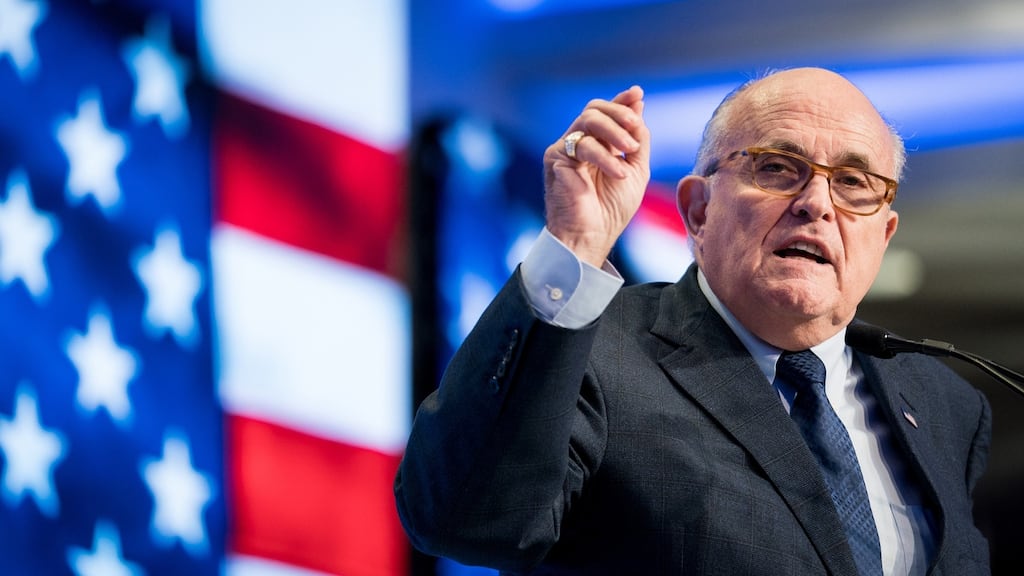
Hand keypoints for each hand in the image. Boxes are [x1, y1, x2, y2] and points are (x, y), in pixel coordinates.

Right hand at [542, 85, 650, 267]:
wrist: (591, 237)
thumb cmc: (611, 209)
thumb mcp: (636, 169)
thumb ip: (638, 139)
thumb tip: (638, 104)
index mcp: (597, 144)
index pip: (606, 113)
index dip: (621, 101)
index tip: (637, 94)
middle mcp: (578, 143)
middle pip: (594, 109)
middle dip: (618, 114)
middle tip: (635, 128)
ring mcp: (565, 149)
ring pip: (587, 120)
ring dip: (614, 131)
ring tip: (629, 151)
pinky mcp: (555, 159)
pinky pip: (582, 145)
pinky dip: (604, 157)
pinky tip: (618, 173)